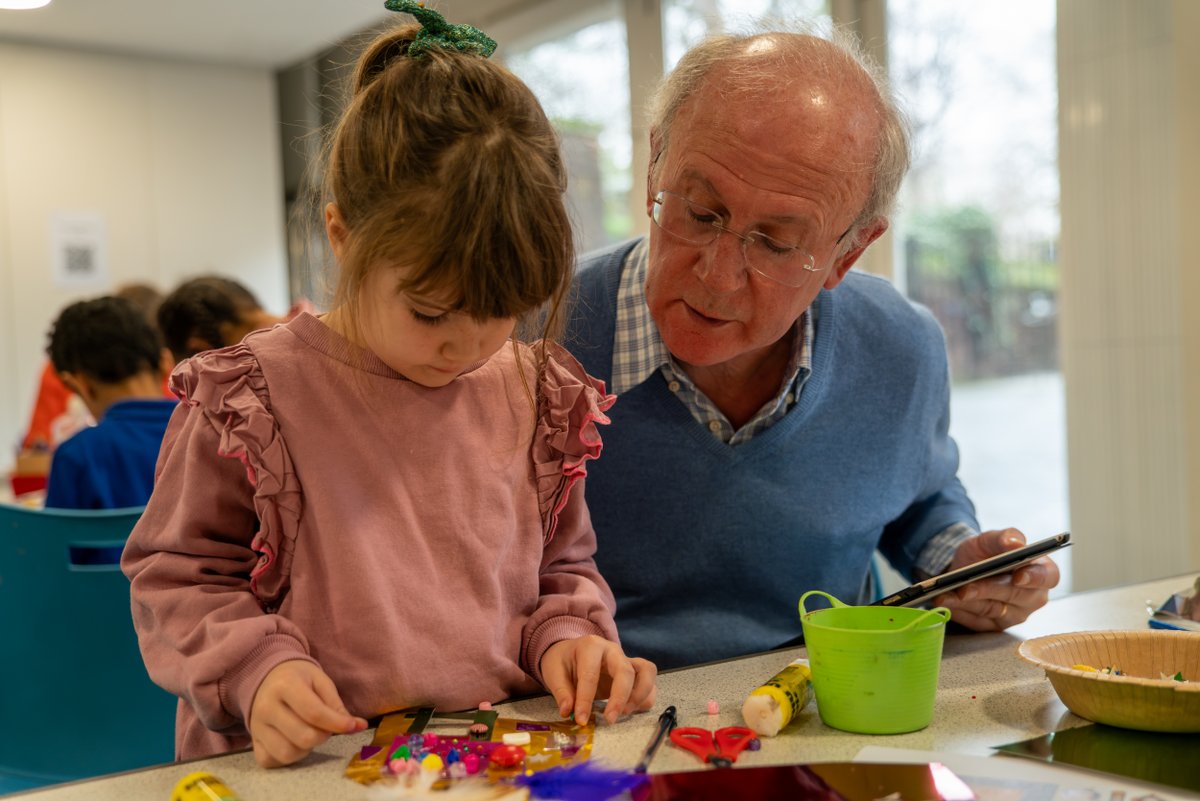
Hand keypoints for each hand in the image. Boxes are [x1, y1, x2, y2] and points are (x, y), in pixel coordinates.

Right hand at [248, 660, 367, 767]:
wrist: (267, 677)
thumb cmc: (298, 678)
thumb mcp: (320, 681)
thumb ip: (336, 705)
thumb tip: (357, 726)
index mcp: (285, 686)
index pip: (314, 713)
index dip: (337, 724)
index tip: (353, 726)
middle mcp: (266, 708)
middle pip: (303, 737)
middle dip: (323, 735)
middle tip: (325, 726)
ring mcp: (256, 727)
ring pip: (288, 753)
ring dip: (306, 749)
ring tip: (309, 732)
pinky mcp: (253, 742)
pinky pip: (272, 761)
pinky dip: (288, 757)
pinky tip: (294, 742)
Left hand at [540, 635, 656, 724]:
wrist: (571, 652)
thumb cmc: (563, 661)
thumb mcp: (553, 671)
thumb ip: (561, 692)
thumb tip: (568, 712)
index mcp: (591, 646)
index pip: (591, 674)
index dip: (586, 699)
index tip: (580, 719)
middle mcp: (613, 650)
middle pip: (626, 671)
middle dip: (620, 698)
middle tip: (609, 719)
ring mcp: (627, 659)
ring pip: (647, 671)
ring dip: (639, 695)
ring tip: (624, 713)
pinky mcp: (634, 672)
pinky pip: (650, 683)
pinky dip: (645, 698)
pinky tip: (631, 710)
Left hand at [932, 528, 1060, 630]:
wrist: (965, 568)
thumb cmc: (985, 553)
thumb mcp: (990, 539)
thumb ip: (1004, 537)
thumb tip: (1015, 542)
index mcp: (1042, 571)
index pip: (1048, 577)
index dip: (1034, 578)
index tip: (1018, 577)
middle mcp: (1033, 597)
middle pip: (1014, 596)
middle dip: (987, 590)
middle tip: (964, 587)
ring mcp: (1016, 614)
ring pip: (992, 609)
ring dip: (966, 602)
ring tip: (945, 594)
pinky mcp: (996, 626)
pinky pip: (978, 621)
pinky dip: (959, 611)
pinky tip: (945, 602)